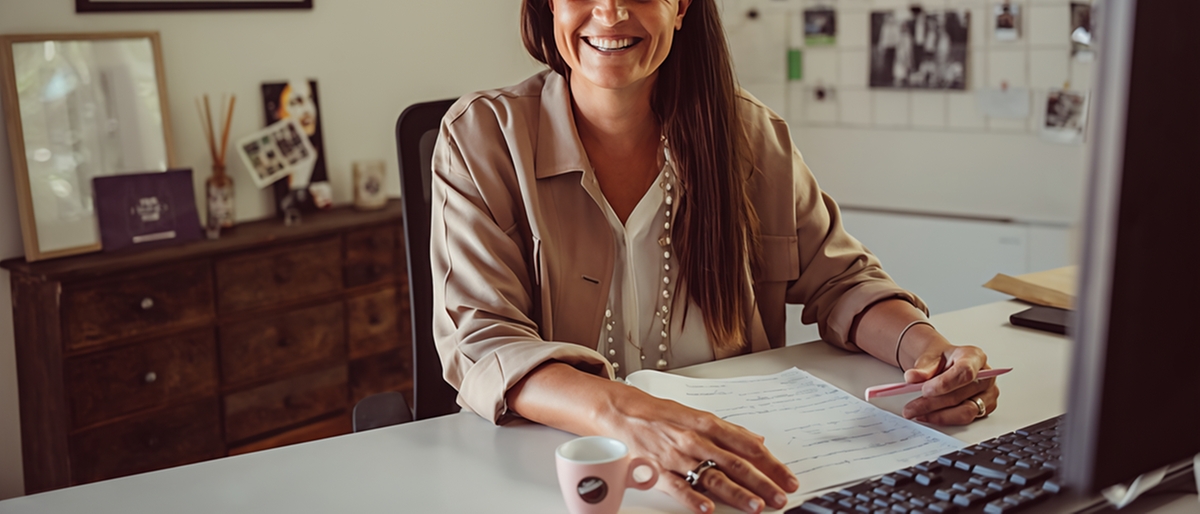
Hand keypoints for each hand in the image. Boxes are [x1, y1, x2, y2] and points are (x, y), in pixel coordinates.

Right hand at [604, 391, 798, 513]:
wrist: (623, 412)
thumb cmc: (661, 415)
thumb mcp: (698, 416)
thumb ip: (729, 431)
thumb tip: (757, 442)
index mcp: (709, 425)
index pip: (748, 447)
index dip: (771, 464)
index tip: (788, 479)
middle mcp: (696, 441)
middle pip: (736, 464)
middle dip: (762, 482)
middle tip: (780, 497)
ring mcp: (677, 457)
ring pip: (712, 477)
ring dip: (736, 493)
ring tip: (756, 506)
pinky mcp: (658, 470)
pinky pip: (678, 486)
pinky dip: (692, 498)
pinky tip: (708, 508)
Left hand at [900, 339, 998, 424]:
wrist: (946, 364)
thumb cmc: (942, 359)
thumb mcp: (930, 357)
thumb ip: (922, 367)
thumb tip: (912, 377)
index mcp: (974, 357)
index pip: (964, 372)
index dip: (945, 383)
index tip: (924, 390)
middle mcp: (986, 376)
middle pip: (961, 395)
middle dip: (932, 403)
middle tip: (911, 407)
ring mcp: (987, 394)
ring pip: (965, 412)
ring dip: (937, 415)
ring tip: (916, 413)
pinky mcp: (985, 409)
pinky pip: (965, 419)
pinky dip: (944, 419)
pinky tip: (927, 415)